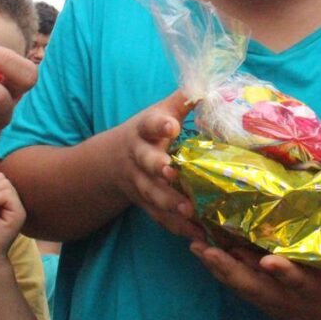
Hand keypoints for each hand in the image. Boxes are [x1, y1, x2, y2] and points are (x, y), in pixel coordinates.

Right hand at [115, 90, 204, 240]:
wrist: (110, 162)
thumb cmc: (147, 132)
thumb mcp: (159, 112)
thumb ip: (183, 99)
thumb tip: (209, 84)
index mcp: (143, 131)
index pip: (149, 124)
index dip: (159, 124)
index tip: (171, 125)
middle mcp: (138, 158)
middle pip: (146, 162)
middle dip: (157, 167)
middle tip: (171, 172)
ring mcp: (139, 184)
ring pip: (152, 194)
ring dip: (169, 203)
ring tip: (189, 211)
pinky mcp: (146, 205)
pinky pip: (160, 218)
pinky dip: (177, 227)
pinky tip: (197, 235)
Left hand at [190, 242, 320, 319]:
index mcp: (315, 288)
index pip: (299, 279)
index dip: (284, 271)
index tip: (269, 260)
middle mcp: (287, 296)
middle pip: (255, 285)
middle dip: (231, 268)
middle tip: (209, 250)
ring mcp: (270, 298)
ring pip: (240, 284)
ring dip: (217, 266)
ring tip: (195, 244)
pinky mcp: (260, 297)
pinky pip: (236, 283)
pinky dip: (218, 267)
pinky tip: (199, 248)